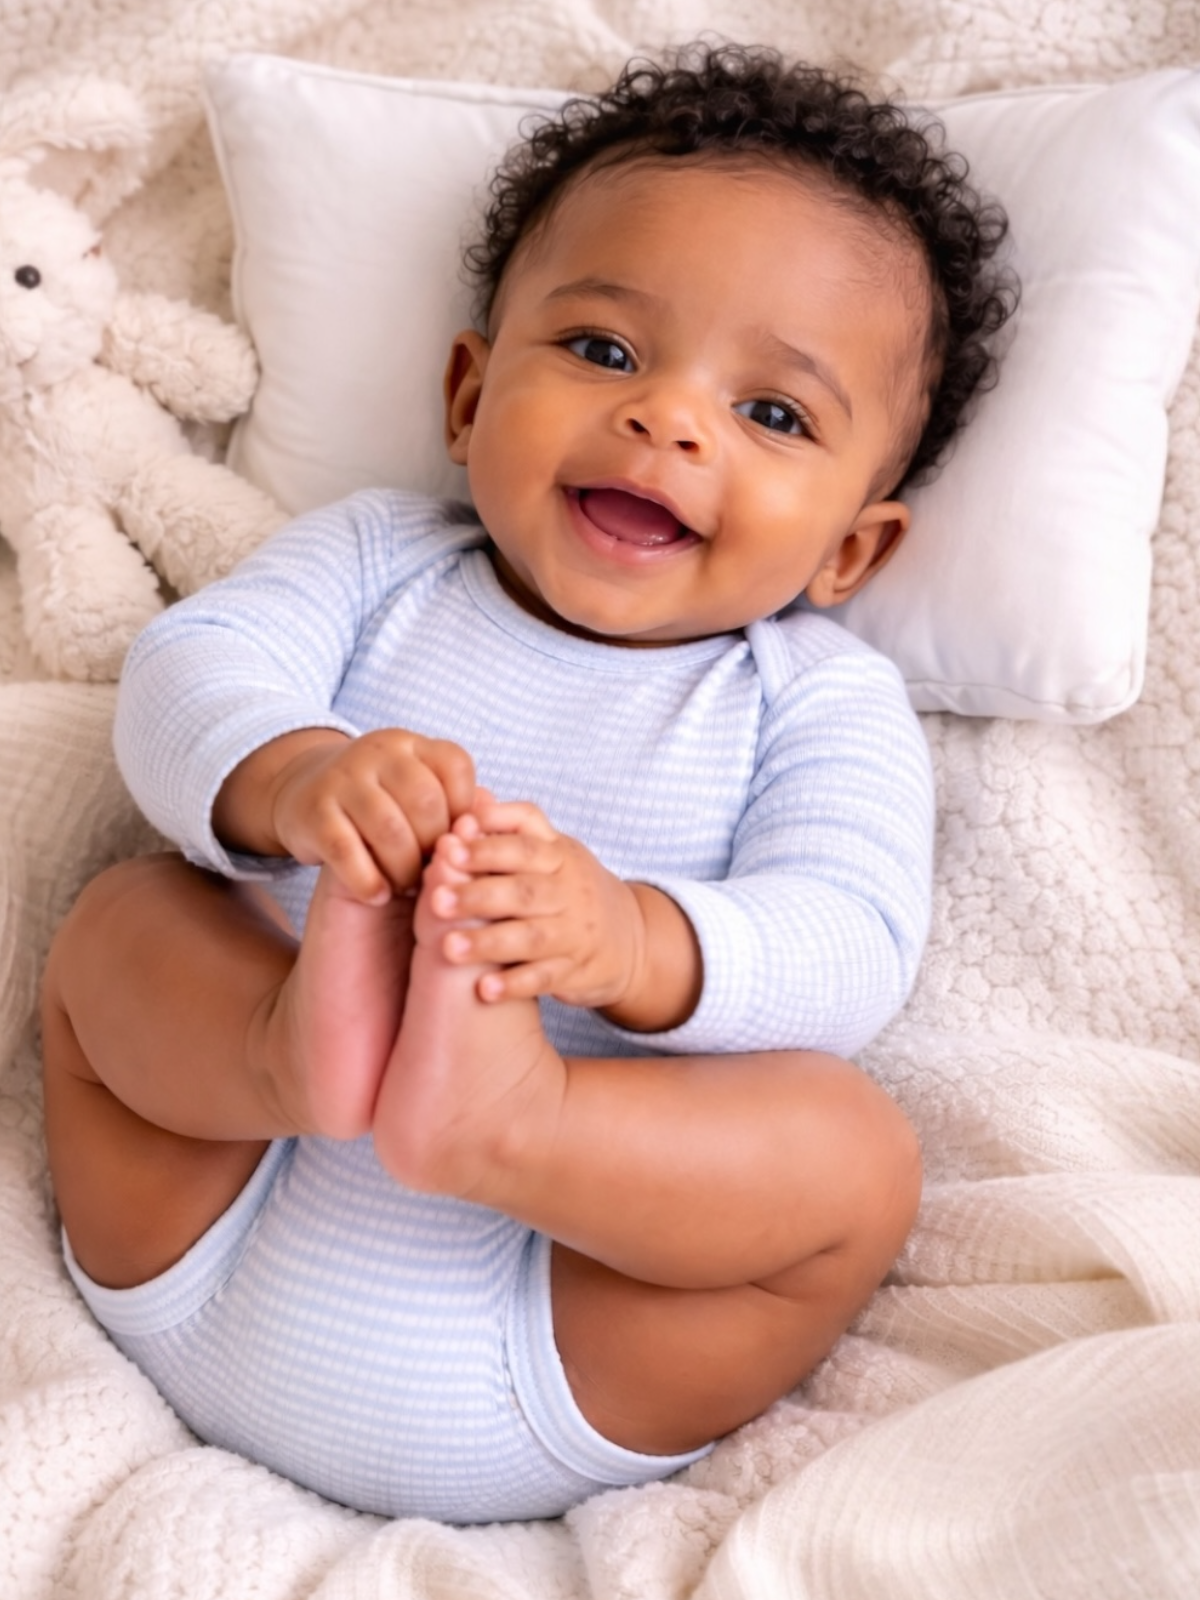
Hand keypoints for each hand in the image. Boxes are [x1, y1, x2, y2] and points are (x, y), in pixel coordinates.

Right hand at [265, 728, 476, 901]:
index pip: (456, 767)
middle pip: (426, 801)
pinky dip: (369, 880)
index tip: (459, 843)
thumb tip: (498, 824)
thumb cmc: (380, 802)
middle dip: (437, 847)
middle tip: (437, 875)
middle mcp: (378, 752)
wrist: (301, 791)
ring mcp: (342, 778)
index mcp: (412, 744)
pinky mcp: (312, 812)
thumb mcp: (415, 791)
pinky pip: (347, 851)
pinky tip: (378, 895)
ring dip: (406, 868)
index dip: (465, 812)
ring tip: (409, 887)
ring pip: (389, 829)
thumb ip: (455, 805)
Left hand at [426, 798, 702, 1029]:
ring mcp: (575, 933)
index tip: (448, 849)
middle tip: (436, 900)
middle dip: (478, 895)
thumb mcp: (551, 850)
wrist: (630, 938)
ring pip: (531, 937)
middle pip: (524, 891)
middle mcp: (570, 892)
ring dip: (489, 942)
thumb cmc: (571, 887)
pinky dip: (515, 984)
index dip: (486, 846)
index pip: (523, 845)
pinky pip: (545, 978)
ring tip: (448, 948)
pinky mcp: (576, 970)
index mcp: (558, 855)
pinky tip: (484, 990)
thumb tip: (472, 799)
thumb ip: (511, 827)